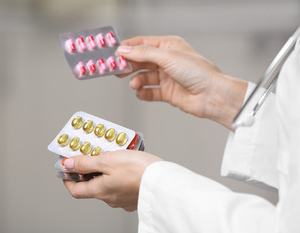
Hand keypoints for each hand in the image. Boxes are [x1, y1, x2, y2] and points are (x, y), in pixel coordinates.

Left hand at [63, 150, 161, 211]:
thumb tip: (68, 165)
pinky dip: (119, 175)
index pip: (75, 190)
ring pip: (108, 184)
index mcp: (100, 191)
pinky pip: (121, 185)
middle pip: (92, 186)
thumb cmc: (138, 170)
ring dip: (105, 171)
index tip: (66, 168)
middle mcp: (110, 198)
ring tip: (112, 155)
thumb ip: (86, 163)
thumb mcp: (107, 160)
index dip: (67, 179)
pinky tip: (126, 164)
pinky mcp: (135, 196)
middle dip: (89, 171)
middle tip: (92, 155)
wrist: (164, 180)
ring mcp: (123, 199)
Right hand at [116, 36, 247, 129]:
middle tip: (118, 70)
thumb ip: (143, 54)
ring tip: (134, 84)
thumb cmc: (199, 72)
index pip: (142, 44)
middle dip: (129, 65)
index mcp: (168, 46)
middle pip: (141, 61)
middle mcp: (167, 61)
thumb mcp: (167, 57)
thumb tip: (125, 51)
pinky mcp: (167, 93)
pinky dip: (143, 93)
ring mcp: (167, 77)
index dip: (128, 48)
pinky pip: (150, 92)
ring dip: (137, 80)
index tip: (115, 54)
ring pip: (144, 77)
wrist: (212, 96)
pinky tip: (141, 93)